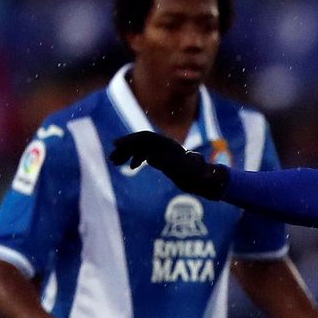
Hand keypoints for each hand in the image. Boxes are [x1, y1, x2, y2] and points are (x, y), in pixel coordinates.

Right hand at [108, 131, 228, 198]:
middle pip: (142, 142)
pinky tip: (130, 167)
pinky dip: (136, 159)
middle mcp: (166, 146)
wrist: (206, 180)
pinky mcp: (163, 159)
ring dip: (128, 154)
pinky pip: (146, 155)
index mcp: (169, 146)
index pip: (146, 137)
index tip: (116, 144)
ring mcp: (164, 152)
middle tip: (111, 157)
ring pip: (142, 148)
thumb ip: (170, 165)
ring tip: (115, 162)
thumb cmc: (198, 176)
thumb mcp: (184, 171)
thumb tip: (150, 158)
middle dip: (125, 148)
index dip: (130, 139)